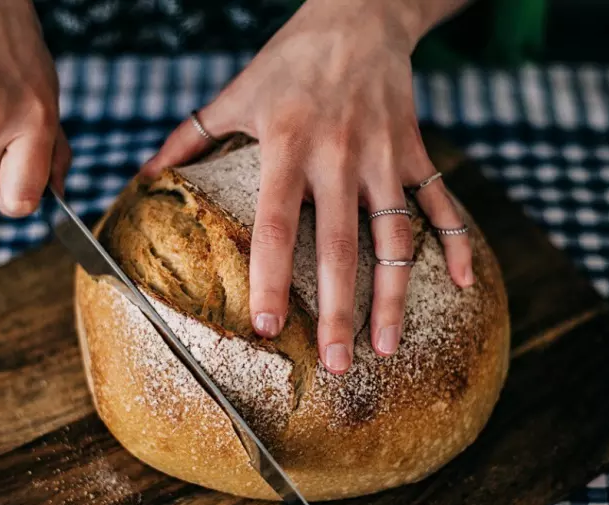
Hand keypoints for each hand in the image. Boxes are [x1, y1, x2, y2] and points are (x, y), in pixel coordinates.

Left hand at [141, 0, 472, 373]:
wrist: (359, 15)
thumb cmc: (289, 60)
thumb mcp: (236, 93)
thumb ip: (190, 138)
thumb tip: (142, 177)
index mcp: (287, 145)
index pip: (277, 223)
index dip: (271, 278)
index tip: (269, 328)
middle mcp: (339, 156)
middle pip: (341, 246)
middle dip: (340, 311)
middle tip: (338, 366)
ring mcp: (384, 156)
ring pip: (395, 236)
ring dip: (394, 294)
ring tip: (387, 346)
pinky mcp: (415, 151)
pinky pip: (441, 202)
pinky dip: (457, 242)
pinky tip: (466, 283)